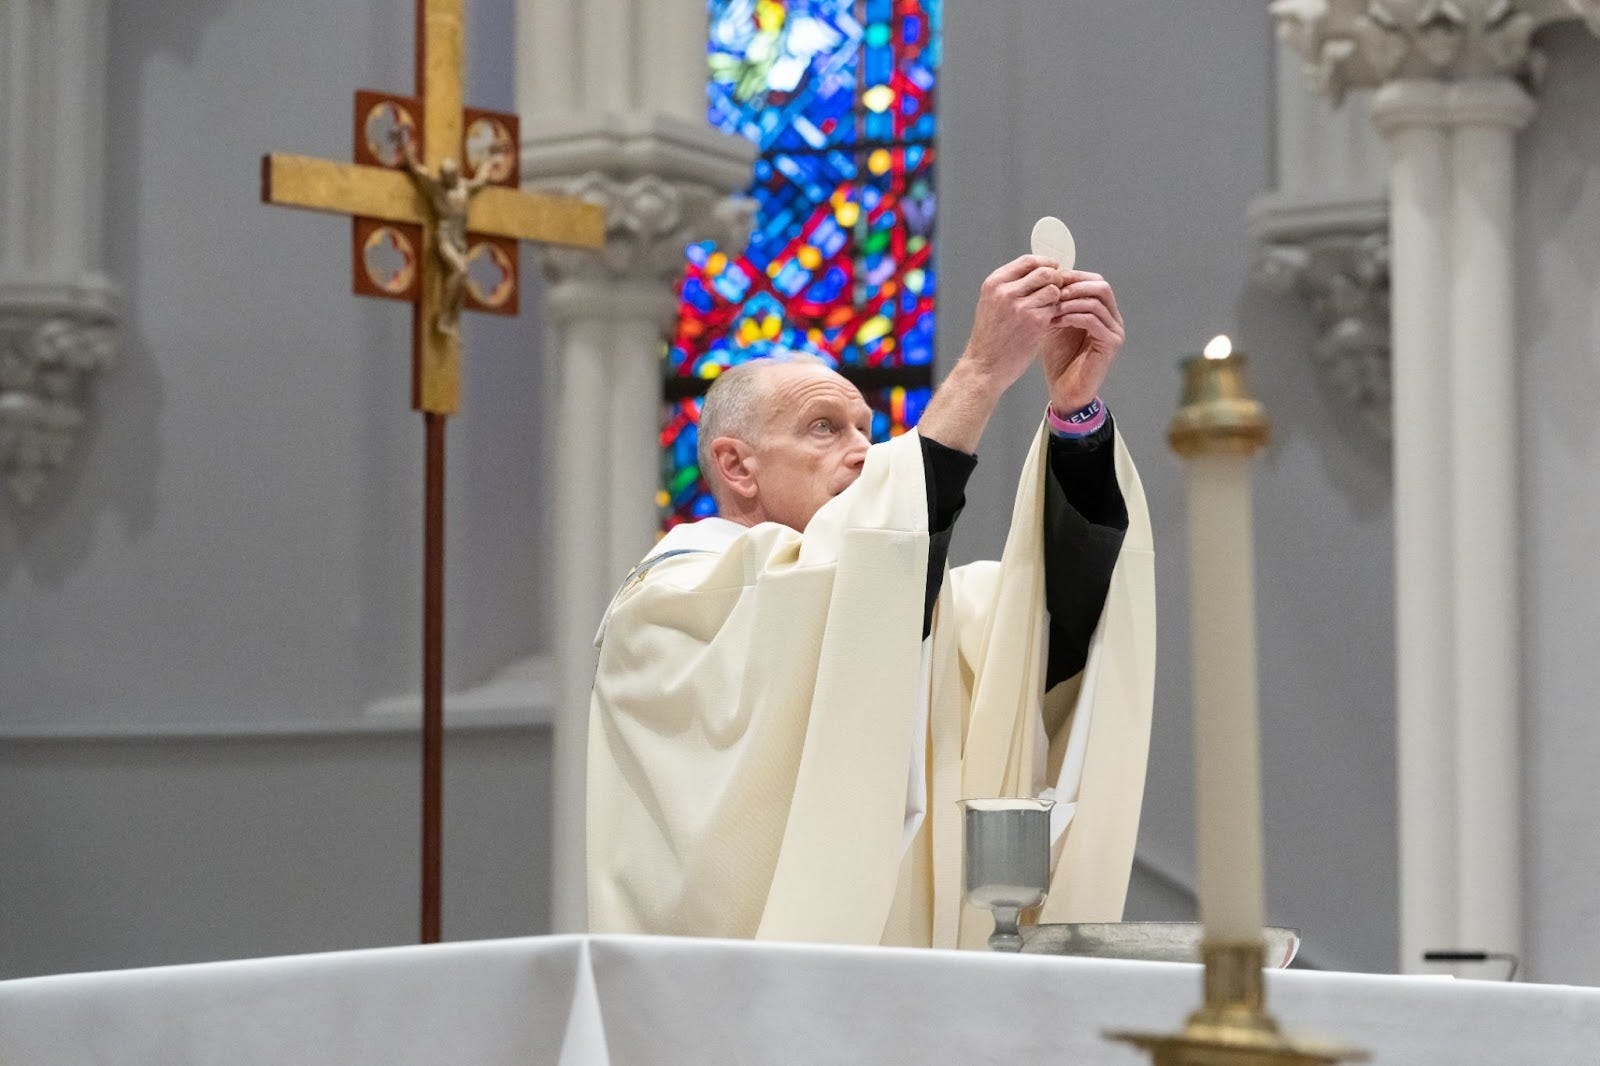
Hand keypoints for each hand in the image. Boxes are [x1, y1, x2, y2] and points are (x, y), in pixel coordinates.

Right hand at [961, 255, 1071, 391]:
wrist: (985, 367)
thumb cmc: (990, 337)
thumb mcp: (991, 304)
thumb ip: (1010, 286)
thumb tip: (1040, 270)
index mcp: (994, 284)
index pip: (1027, 261)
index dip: (1045, 263)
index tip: (1053, 271)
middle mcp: (1006, 292)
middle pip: (1044, 271)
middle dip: (1055, 279)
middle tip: (1057, 290)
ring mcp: (1021, 306)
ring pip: (1053, 288)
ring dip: (1057, 297)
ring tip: (1051, 308)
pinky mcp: (1035, 322)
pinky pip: (1056, 308)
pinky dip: (1057, 313)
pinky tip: (1052, 321)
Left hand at [1039, 270, 1125, 412]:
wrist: (1065, 392)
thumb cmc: (1060, 360)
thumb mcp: (1056, 324)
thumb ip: (1058, 304)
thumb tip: (1047, 279)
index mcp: (1103, 312)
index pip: (1095, 281)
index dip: (1074, 277)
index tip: (1050, 279)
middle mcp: (1113, 319)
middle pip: (1101, 286)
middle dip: (1074, 285)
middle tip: (1051, 291)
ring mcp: (1115, 332)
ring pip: (1096, 301)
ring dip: (1070, 301)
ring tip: (1050, 307)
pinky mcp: (1110, 345)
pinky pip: (1093, 320)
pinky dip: (1073, 316)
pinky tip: (1057, 320)